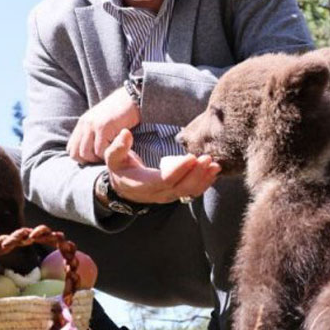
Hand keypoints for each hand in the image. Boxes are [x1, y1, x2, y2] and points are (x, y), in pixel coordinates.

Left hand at [67, 87, 139, 162]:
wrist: (132, 98)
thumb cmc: (122, 112)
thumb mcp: (103, 122)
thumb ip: (94, 134)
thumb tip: (91, 153)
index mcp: (82, 124)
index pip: (71, 149)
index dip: (82, 158)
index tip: (96, 158)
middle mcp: (84, 124)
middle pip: (76, 154)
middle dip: (89, 161)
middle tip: (104, 158)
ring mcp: (92, 125)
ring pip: (87, 154)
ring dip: (99, 159)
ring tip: (111, 153)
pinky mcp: (103, 127)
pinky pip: (101, 150)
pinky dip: (109, 154)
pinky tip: (117, 148)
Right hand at [104, 129, 220, 203]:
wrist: (124, 187)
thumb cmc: (120, 168)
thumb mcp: (113, 157)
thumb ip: (119, 146)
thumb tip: (125, 133)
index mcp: (143, 185)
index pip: (165, 180)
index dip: (179, 170)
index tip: (191, 157)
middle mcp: (158, 194)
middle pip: (181, 187)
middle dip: (196, 173)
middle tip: (207, 158)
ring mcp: (169, 196)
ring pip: (189, 191)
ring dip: (204, 179)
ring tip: (215, 164)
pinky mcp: (176, 194)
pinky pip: (193, 191)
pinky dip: (205, 183)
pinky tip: (214, 171)